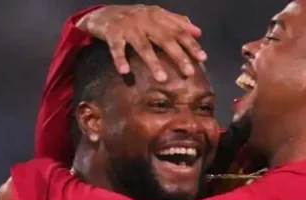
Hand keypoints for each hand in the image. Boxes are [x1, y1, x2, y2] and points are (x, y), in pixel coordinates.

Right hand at [76, 5, 206, 82]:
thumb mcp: (155, 16)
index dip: (191, 44)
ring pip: (143, 46)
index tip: (202, 58)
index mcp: (157, 15)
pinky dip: (120, 59)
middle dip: (178, 55)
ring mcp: (128, 26)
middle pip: (165, 39)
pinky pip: (117, 48)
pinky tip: (125, 72)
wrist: (102, 13)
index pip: (178, 30)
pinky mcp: (112, 33)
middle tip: (189, 72)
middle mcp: (145, 19)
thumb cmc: (133, 18)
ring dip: (153, 63)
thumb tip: (198, 32)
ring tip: (163, 79)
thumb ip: (176, 23)